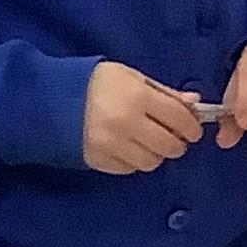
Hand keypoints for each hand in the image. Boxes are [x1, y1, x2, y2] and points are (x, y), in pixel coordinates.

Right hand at [83, 64, 200, 174]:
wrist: (51, 98)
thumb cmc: (98, 83)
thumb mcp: (133, 77)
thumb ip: (165, 92)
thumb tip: (195, 104)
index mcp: (137, 98)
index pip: (180, 119)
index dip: (192, 127)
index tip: (193, 129)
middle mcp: (126, 124)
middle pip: (169, 146)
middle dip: (177, 143)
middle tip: (172, 137)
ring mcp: (111, 145)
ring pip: (152, 162)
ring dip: (156, 154)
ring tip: (148, 142)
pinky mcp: (98, 160)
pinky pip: (129, 169)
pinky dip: (134, 160)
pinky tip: (128, 147)